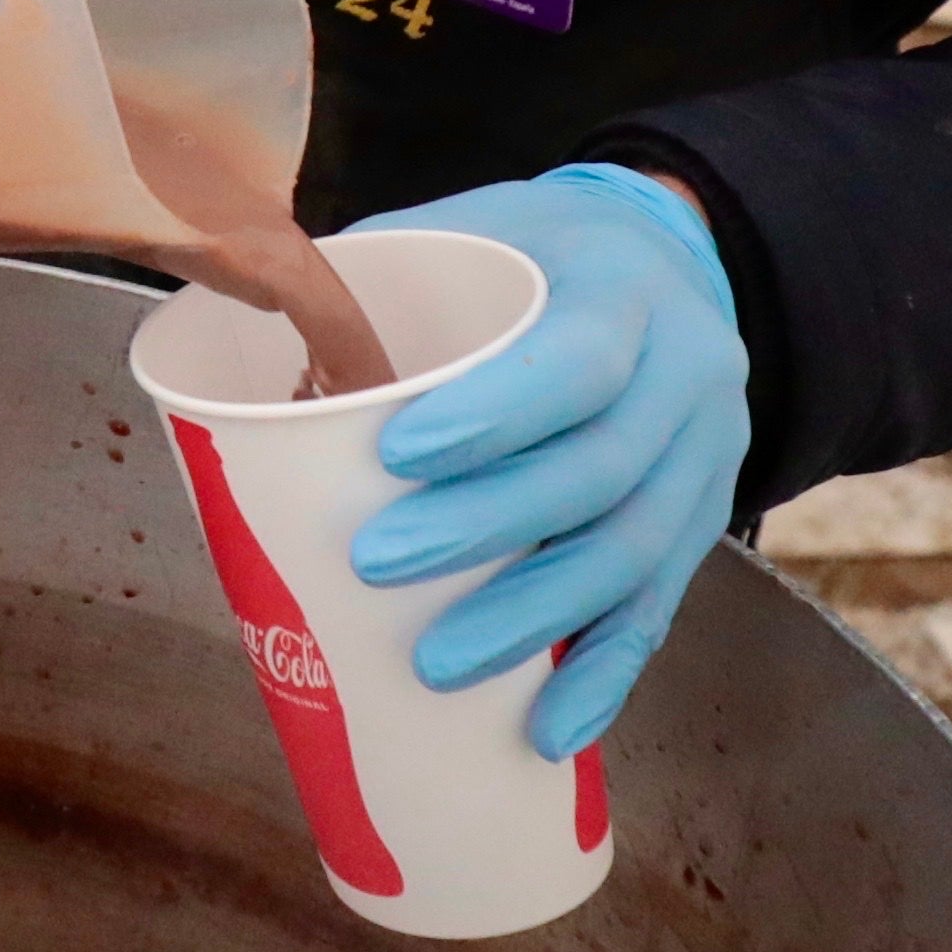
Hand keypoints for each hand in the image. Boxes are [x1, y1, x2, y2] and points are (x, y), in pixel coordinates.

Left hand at [345, 166, 748, 755]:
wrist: (670, 259)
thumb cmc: (544, 249)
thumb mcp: (476, 223)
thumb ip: (377, 276)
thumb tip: (244, 314)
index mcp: (628, 289)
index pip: (579, 359)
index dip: (496, 414)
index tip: (396, 455)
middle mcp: (688, 377)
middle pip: (600, 469)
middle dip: (486, 527)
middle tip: (377, 562)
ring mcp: (706, 459)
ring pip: (629, 553)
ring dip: (532, 619)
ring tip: (436, 662)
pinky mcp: (701, 524)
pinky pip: (656, 610)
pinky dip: (601, 676)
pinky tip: (548, 729)